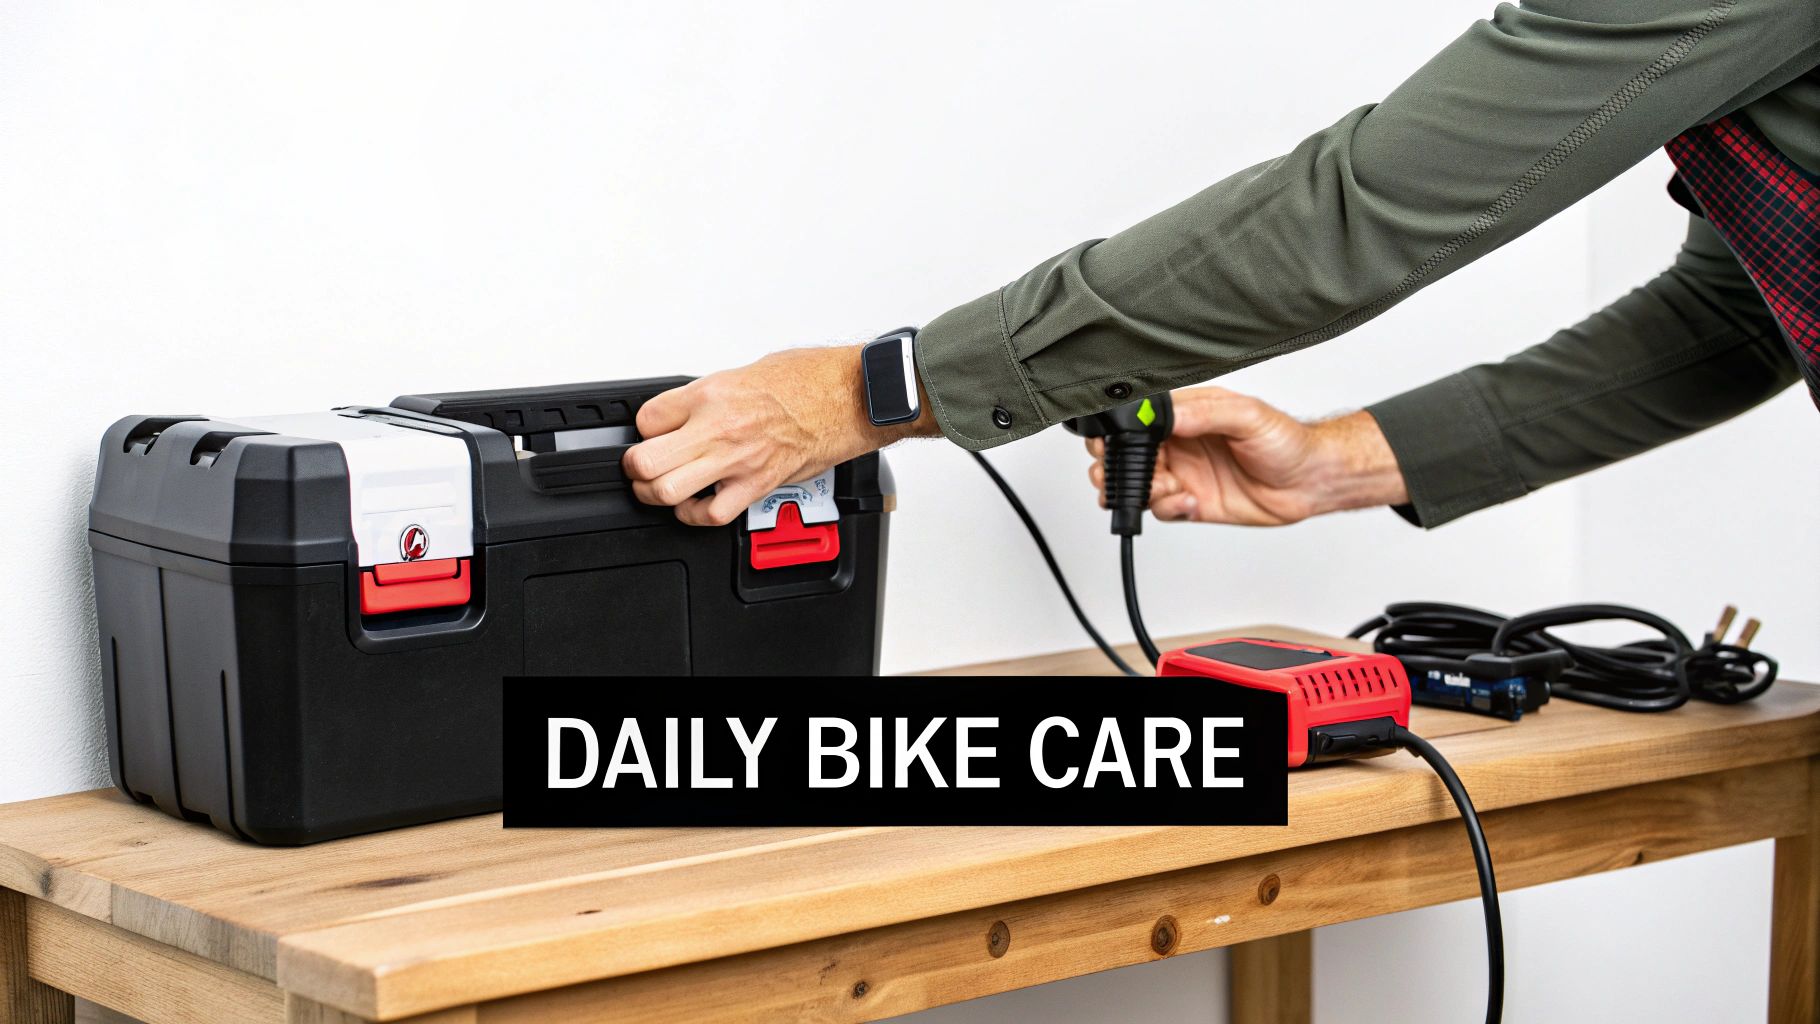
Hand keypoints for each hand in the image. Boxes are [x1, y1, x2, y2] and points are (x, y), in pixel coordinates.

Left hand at [623, 345, 935, 525]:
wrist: (846, 397)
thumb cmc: (807, 381)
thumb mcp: (744, 372)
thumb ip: (709, 396)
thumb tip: (686, 412)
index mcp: (710, 392)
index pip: (646, 418)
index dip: (643, 430)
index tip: (653, 433)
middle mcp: (717, 427)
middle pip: (644, 460)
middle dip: (635, 468)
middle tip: (642, 467)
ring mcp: (735, 460)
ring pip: (667, 491)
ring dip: (657, 495)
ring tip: (661, 489)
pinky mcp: (756, 485)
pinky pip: (710, 515)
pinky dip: (694, 516)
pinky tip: (696, 506)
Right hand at [1085, 387, 1407, 525]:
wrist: (1311, 481)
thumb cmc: (1287, 441)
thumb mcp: (1247, 416)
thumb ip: (1206, 414)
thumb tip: (1170, 416)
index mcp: (1188, 415)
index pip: (1139, 419)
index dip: (1120, 431)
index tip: (1117, 441)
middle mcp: (1180, 444)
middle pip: (1126, 454)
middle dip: (1116, 464)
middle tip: (1126, 471)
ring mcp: (1183, 474)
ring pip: (1137, 484)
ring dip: (1139, 489)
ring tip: (1165, 488)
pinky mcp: (1191, 503)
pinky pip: (1161, 509)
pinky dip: (1167, 508)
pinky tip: (1188, 501)